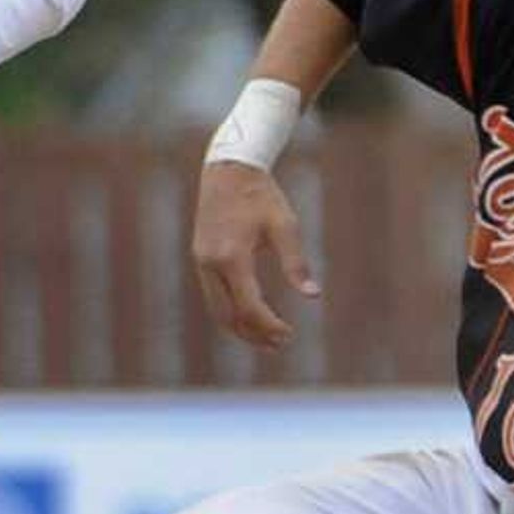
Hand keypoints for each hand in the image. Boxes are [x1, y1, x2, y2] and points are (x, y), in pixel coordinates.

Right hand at [191, 162, 318, 347]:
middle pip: (228, 316)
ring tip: (265, 338)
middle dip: (253, 335)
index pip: (249, 307)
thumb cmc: (262, 195)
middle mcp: (211, 263)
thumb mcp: (285, 226)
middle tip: (280, 344)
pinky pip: (212, 295)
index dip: (269, 326)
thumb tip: (313, 295)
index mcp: (232, 257)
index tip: (289, 335)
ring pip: (216, 309)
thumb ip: (296, 263)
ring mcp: (201, 261)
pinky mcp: (200, 257)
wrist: (229, 168)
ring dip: (239, 327)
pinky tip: (249, 314)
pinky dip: (229, 311)